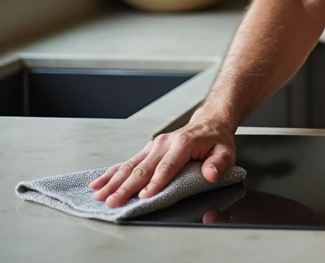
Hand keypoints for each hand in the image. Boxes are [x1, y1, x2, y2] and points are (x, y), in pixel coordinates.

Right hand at [88, 112, 235, 206]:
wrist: (210, 122)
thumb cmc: (217, 140)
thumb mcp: (226, 151)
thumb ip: (218, 163)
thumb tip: (210, 174)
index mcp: (183, 143)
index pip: (167, 167)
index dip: (156, 182)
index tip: (145, 196)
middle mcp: (164, 143)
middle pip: (143, 168)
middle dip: (126, 187)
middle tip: (114, 202)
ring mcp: (153, 146)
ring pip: (130, 166)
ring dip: (114, 182)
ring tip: (100, 196)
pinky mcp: (147, 150)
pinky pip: (127, 162)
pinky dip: (111, 173)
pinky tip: (98, 183)